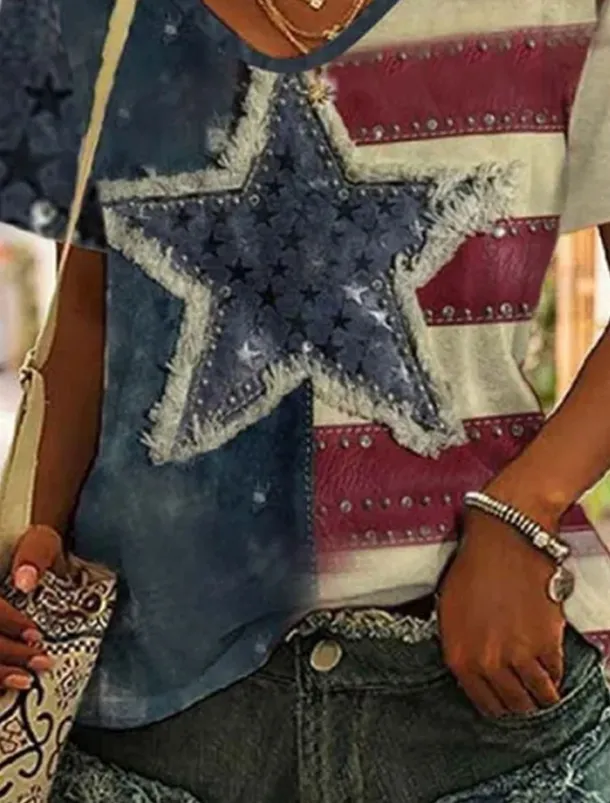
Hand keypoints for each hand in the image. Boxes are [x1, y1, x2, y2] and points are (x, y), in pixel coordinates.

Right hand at [0, 525, 61, 690]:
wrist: (37, 560)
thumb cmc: (37, 553)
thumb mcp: (39, 543)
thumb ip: (33, 555)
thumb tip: (24, 580)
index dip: (9, 622)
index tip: (35, 634)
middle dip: (7, 653)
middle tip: (40, 662)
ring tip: (24, 680)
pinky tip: (6, 687)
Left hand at [438, 508, 564, 716]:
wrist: (504, 541)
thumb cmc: (474, 567)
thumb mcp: (449, 611)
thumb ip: (460, 645)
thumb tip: (472, 667)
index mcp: (459, 657)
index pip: (482, 702)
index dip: (496, 705)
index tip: (503, 704)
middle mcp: (487, 663)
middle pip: (512, 704)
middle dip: (520, 703)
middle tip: (526, 697)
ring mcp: (519, 656)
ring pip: (538, 696)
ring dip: (542, 695)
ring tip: (544, 690)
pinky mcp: (547, 645)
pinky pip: (555, 673)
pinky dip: (555, 673)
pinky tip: (551, 667)